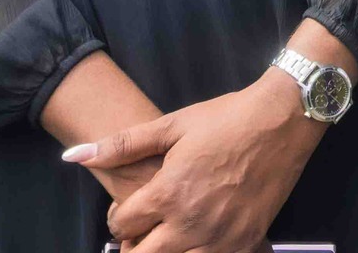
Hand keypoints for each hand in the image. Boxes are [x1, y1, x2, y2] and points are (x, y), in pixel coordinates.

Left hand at [67, 69, 324, 252]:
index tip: (132, 208)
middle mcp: (191, 223)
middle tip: (145, 228)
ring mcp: (220, 237)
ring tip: (170, 233)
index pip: (122, 227)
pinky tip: (199, 238)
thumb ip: (122, 145)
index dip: (120, 217)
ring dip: (165, 252)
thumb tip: (74, 156)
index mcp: (169, 193)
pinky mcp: (245, 243)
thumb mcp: (174, 125)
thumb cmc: (227, 118)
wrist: (283, 118)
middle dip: (135, 245)